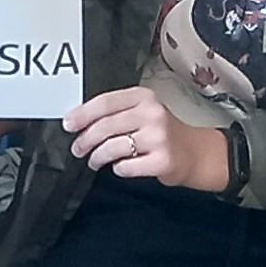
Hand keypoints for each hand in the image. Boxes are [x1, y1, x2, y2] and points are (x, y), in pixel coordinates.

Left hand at [65, 86, 229, 187]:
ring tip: (95, 160)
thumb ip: (116, 112)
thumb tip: (79, 121)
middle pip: (105, 126)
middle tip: (78, 148)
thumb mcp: (143, 112)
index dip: (82, 114)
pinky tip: (120, 167)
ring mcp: (159, 138)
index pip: (104, 102)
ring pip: (112, 147)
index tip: (69, 124)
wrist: (196, 153)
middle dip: (85, 140)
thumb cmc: (164, 132)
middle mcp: (152, 114)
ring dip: (97, 157)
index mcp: (144, 97)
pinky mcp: (163, 161)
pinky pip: (126, 167)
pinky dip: (118, 169)